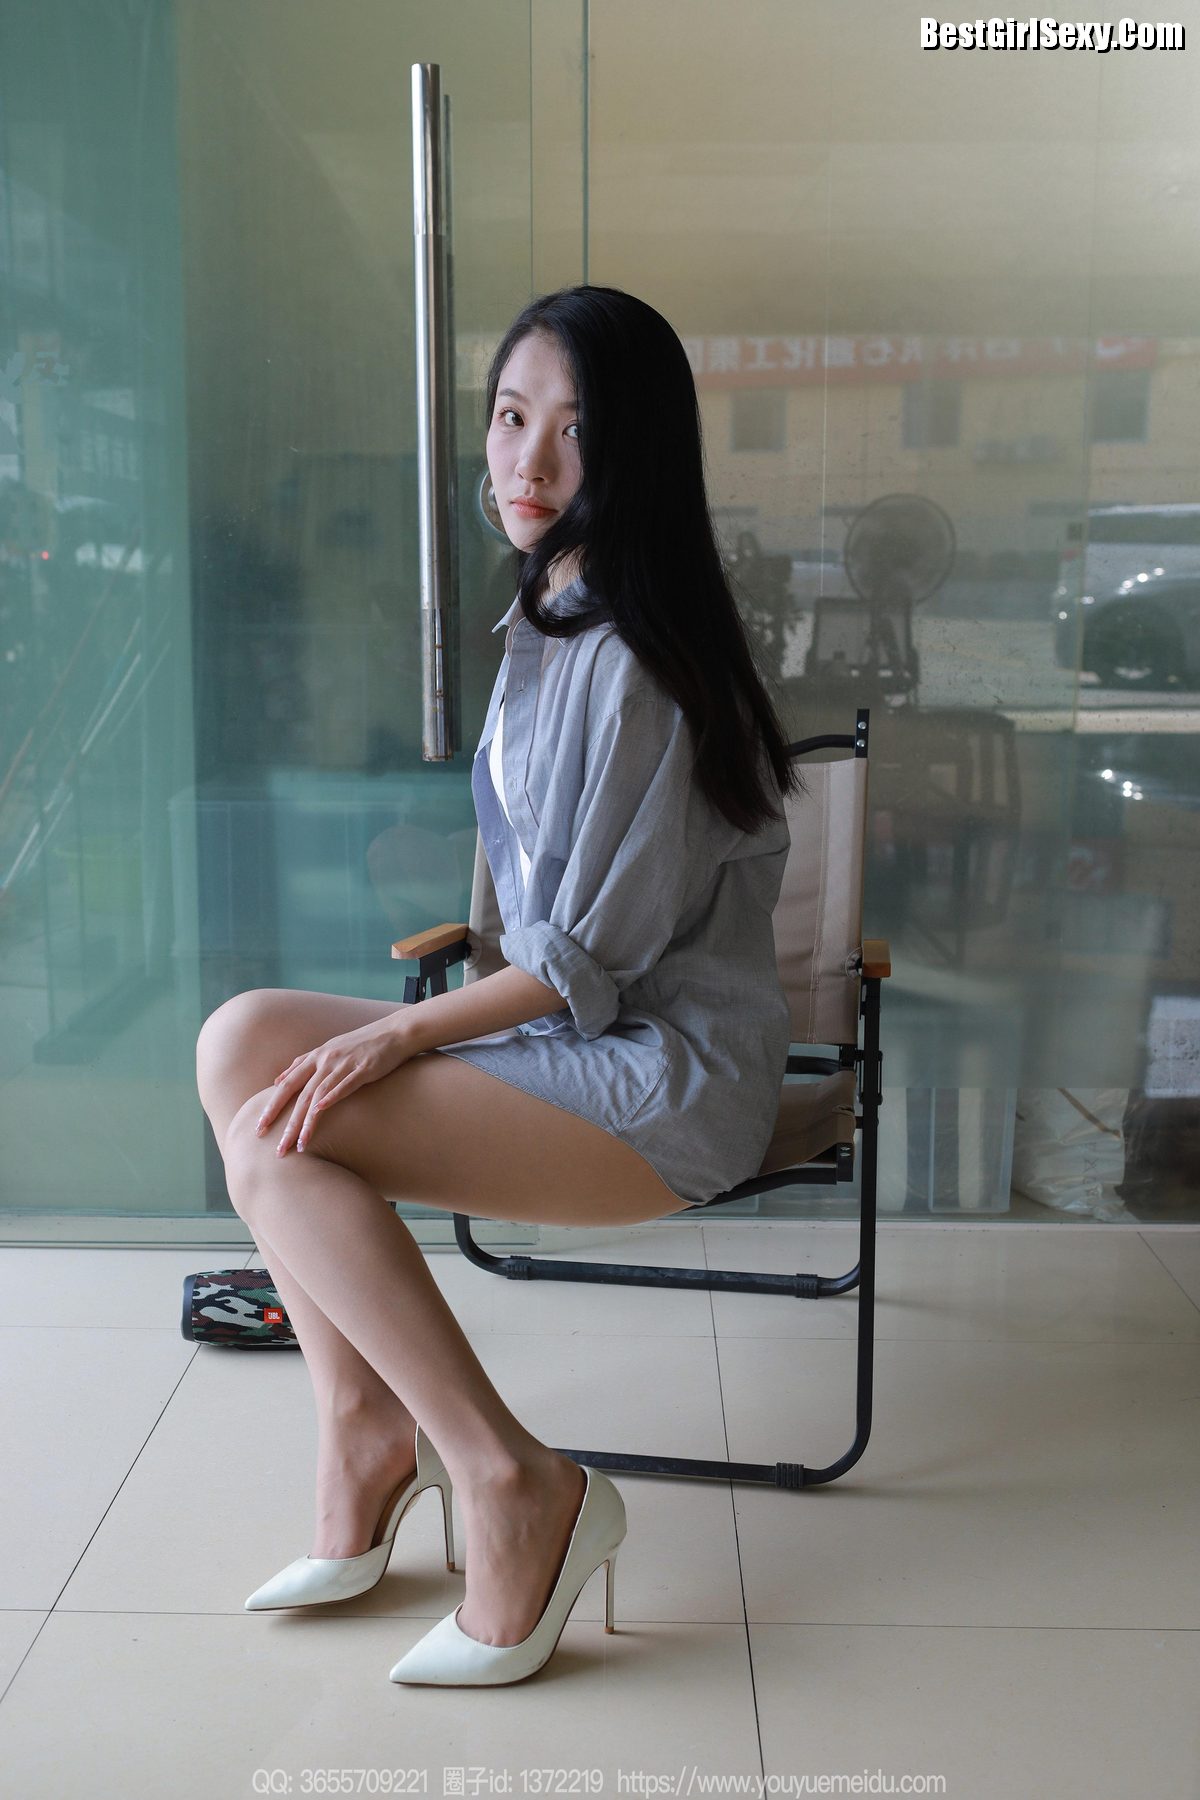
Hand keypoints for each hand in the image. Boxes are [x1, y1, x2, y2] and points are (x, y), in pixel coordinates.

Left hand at [255, 1016, 418, 1156]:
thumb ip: (303, 1064)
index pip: (287, 1084)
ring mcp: (344, 1064)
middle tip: (277, 1147)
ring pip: (318, 1095)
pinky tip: (319, 1113)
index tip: (259, 1127)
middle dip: (284, 1122)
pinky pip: (344, 1085)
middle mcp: (325, 1060)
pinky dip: (331, 1098)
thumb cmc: (362, 1044)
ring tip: (299, 1145)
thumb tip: (278, 1079)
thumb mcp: (328, 1050)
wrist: (394, 1032)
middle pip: (299, 1094)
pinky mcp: (363, 1069)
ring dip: (306, 1122)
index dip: (272, 1106)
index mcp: (316, 1057)